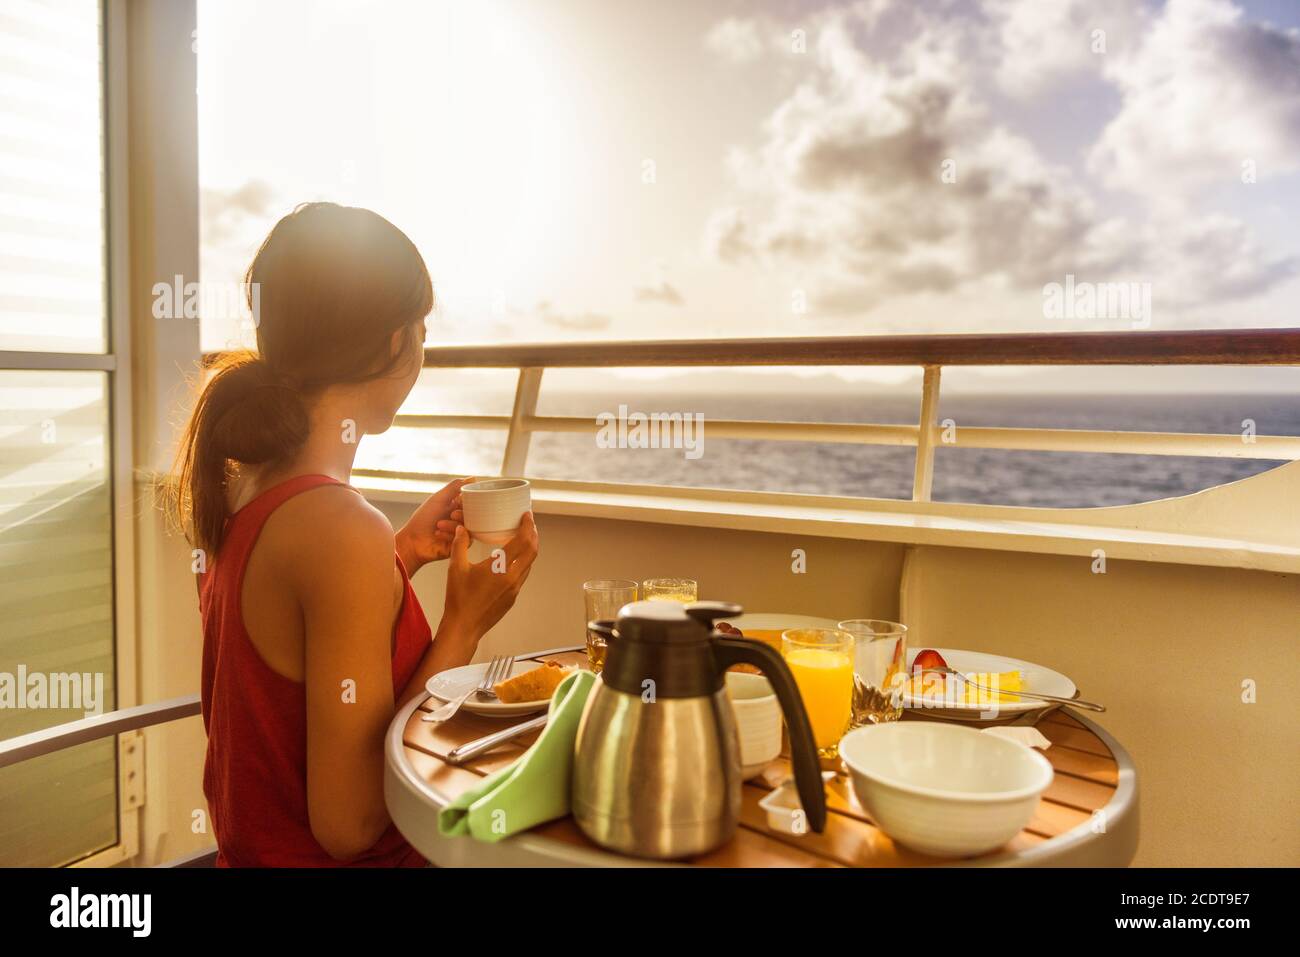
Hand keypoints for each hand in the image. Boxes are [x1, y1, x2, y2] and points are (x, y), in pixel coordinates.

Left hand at [395, 476, 473, 572]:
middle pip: (474, 515)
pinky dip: (450, 535)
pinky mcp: (460, 545)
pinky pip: (464, 539)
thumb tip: (473, 478)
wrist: (413, 540)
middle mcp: (461, 519)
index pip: (473, 502)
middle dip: (462, 514)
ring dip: (453, 525)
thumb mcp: (439, 498)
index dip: (468, 501)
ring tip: (438, 525)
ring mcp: (461, 532)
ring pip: (469, 527)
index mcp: (458, 507)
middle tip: (452, 514)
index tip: (458, 501)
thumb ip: (455, 487)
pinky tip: (437, 534)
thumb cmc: (423, 519)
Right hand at [439, 512, 539, 643]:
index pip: (522, 541)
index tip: (527, 516)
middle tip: (529, 523)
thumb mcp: (455, 568)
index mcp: (500, 568)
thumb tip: (461, 528)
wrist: (463, 627)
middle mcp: (512, 578)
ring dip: (529, 549)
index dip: (527, 526)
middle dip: (533, 535)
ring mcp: (515, 589)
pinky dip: (522, 562)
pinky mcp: (513, 597)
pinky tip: (513, 558)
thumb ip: (459, 545)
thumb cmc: (458, 599)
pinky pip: (522, 575)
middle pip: (532, 551)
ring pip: (529, 564)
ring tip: (524, 537)